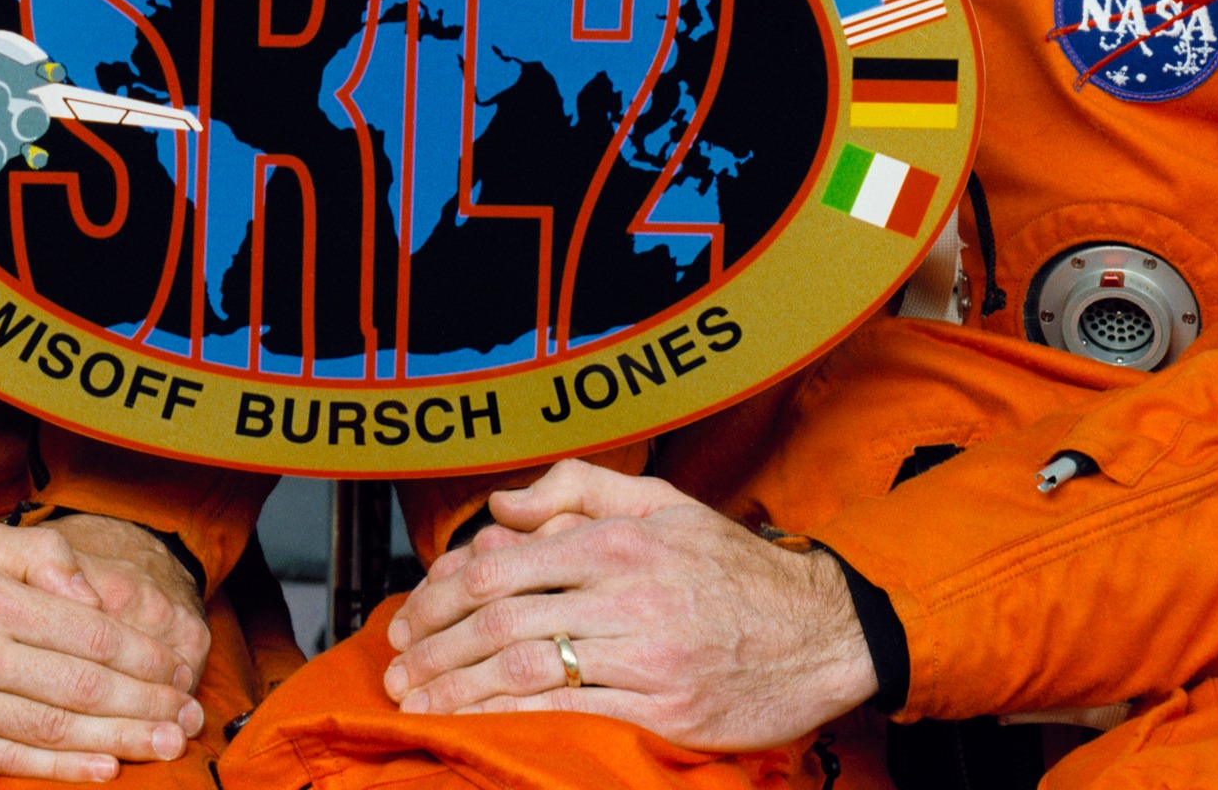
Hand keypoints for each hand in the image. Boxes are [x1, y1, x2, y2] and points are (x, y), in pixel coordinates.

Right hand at [0, 518, 210, 778]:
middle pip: (79, 686)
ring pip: (51, 729)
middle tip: (188, 715)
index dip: (142, 655)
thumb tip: (95, 596)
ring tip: (164, 744)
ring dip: (118, 741)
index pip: (86, 632)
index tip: (178, 666)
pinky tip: (103, 768)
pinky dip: (61, 767)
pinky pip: (9, 761)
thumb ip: (42, 555)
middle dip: (144, 704)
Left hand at [383, 462, 879, 749]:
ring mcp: (645, 655)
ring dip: (458, 689)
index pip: (502, 563)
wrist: (820, 631)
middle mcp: (626, 593)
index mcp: (618, 540)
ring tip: (418, 701)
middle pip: (501, 620)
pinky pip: (571, 714)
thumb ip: (577, 490)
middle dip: (435, 646)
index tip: (410, 616)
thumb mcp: (663, 504)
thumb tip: (502, 503)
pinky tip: (476, 727)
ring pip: (526, 670)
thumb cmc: (735, 569)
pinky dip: (512, 722)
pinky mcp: (664, 710)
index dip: (441, 593)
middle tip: (397, 665)